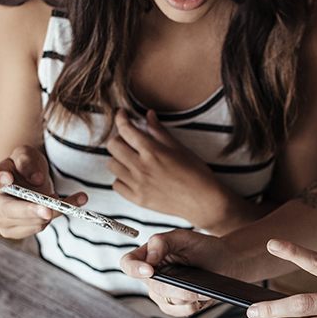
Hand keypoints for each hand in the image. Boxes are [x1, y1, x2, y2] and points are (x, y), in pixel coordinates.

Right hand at [0, 146, 86, 238]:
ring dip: (53, 211)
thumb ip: (27, 161)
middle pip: (7, 210)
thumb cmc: (25, 165)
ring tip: (70, 198)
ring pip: (30, 222)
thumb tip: (36, 179)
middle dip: (29, 211)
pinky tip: (74, 203)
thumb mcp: (26, 154)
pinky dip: (60, 215)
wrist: (32, 180)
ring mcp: (2, 220)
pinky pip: (40, 227)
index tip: (8, 177)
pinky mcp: (17, 231)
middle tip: (48, 209)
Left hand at [107, 110, 225, 228]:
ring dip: (119, 159)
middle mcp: (141, 167)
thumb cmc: (197, 174)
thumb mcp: (180, 148)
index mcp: (153, 151)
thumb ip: (160, 132)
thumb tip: (149, 115)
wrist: (204, 202)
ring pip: (112, 165)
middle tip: (130, 141)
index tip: (122, 115)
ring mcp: (138, 185)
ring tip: (131, 159)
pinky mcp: (138, 199)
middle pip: (113, 146)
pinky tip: (133, 176)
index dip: (121, 118)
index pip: (125, 129)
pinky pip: (117, 185)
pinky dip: (122, 178)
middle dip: (119, 139)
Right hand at [120, 229, 238, 316]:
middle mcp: (152, 275)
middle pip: (153, 287)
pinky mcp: (173, 305)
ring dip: (186, 298)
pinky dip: (189, 308)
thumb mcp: (184, 237)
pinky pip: (175, 312)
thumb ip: (162, 241)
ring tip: (202, 290)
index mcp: (149, 255)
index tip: (150, 270)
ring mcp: (161, 292)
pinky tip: (199, 300)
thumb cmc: (204, 248)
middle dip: (175, 288)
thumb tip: (149, 258)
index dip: (134, 268)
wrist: (225, 264)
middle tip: (193, 285)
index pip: (128, 263)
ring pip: (166, 301)